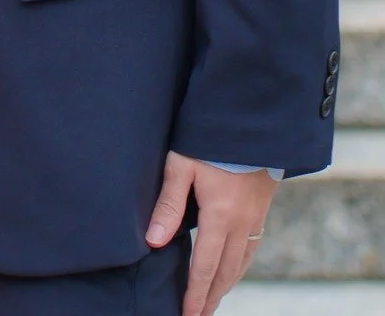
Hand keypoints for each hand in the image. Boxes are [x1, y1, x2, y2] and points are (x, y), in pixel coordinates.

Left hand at [146, 152, 277, 315]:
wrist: (251, 120)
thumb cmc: (210, 138)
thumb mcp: (182, 164)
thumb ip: (168, 203)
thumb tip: (154, 241)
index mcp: (220, 216)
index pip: (205, 265)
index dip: (195, 292)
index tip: (188, 314)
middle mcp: (241, 223)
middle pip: (226, 272)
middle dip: (211, 297)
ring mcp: (255, 217)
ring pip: (241, 262)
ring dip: (226, 285)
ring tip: (213, 300)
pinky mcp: (261, 208)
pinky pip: (252, 247)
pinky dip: (241, 266)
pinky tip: (234, 269)